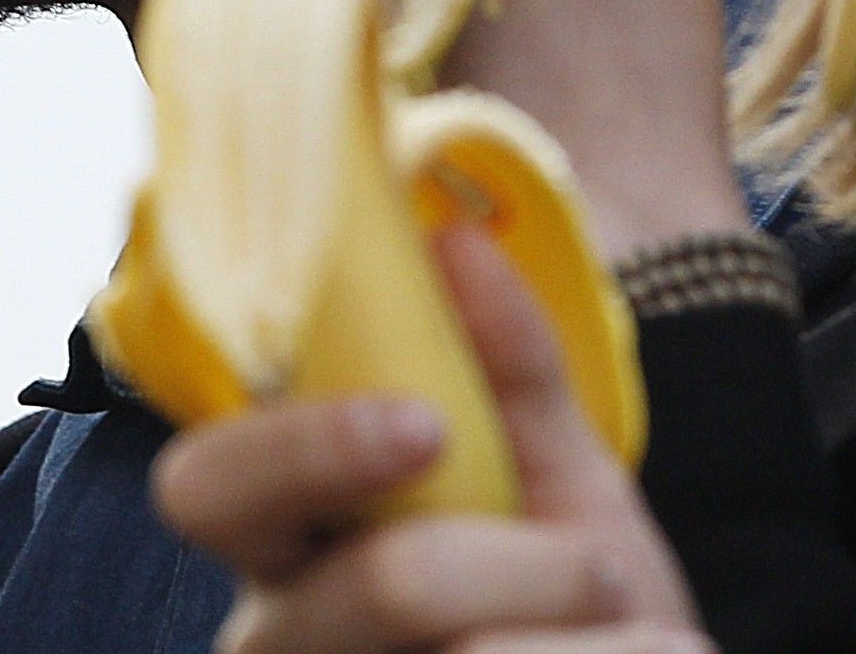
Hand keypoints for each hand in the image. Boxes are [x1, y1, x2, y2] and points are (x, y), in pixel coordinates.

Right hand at [154, 229, 711, 653]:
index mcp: (290, 545)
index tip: (426, 424)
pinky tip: (649, 653)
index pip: (205, 487)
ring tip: (639, 622)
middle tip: (593, 567)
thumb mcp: (560, 483)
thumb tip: (455, 243)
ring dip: (576, 632)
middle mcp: (287, 638)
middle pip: (342, 602)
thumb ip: (511, 377)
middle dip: (478, 573)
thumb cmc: (579, 598)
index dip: (299, 451)